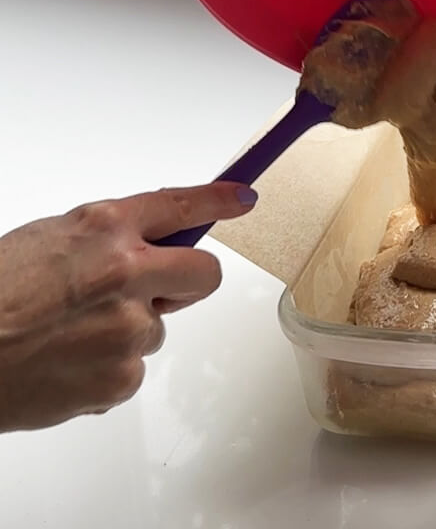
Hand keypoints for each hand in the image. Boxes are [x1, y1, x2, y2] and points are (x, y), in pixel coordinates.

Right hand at [0, 182, 255, 431]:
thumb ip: (106, 239)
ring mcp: (129, 328)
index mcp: (105, 226)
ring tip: (70, 335)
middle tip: (157, 290)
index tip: (243, 197)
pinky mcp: (122, 378)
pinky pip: (134, 369)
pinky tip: (67, 363)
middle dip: (189, 281)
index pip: (179, 204)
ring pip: (158, 328)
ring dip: (128, 330)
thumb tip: (145, 247)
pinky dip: (108, 369)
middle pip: (205, 274)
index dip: (218, 199)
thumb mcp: (50, 239)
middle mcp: (127, 271)